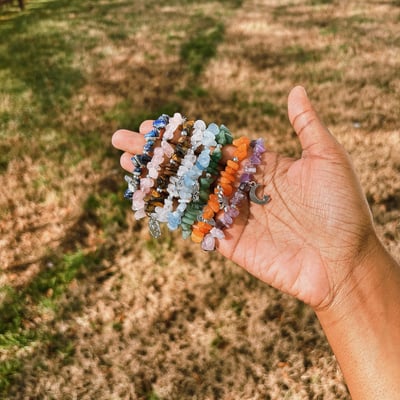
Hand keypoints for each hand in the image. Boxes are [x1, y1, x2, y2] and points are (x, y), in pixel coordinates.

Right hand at [111, 86, 377, 310]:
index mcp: (259, 166)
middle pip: (192, 168)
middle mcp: (241, 189)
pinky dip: (170, 213)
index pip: (212, 147)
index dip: (183, 137)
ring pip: (187, 194)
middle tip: (122, 141)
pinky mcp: (229, 244)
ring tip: (125, 166)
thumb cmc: (342, 207)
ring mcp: (232, 216)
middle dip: (157, 155)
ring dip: (155, 180)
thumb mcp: (328, 157)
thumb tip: (296, 89)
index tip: (155, 126)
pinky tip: (146, 199)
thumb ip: (306, 124)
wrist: (345, 262)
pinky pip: (195, 226)